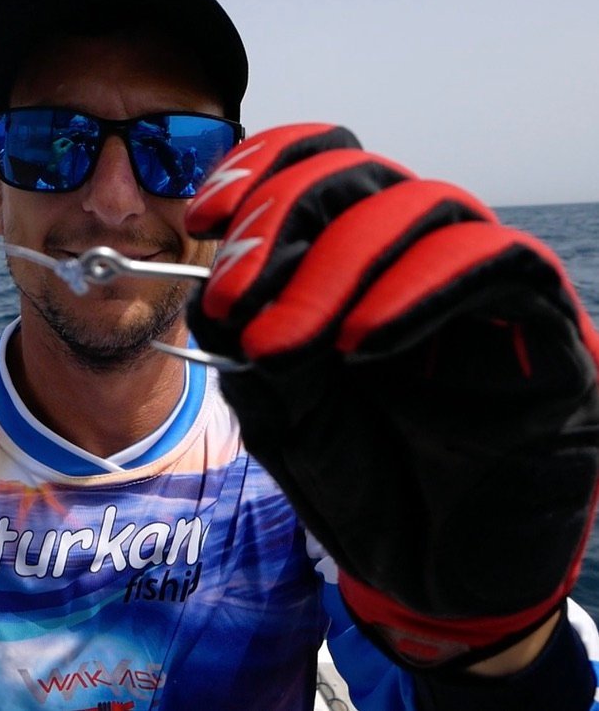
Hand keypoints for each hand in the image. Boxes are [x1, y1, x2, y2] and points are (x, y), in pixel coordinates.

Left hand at [186, 123, 598, 668]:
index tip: (203, 216)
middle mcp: (413, 261)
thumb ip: (249, 346)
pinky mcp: (541, 324)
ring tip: (283, 342)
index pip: (315, 168)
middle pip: (358, 173)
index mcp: (348, 269)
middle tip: (232, 294)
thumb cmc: (361, 486)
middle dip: (281, 216)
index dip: (259, 169)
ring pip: (423, 204)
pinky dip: (417, 287)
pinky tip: (360, 343)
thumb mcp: (280, 417)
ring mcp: (477, 287)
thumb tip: (213, 285)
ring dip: (338, 261)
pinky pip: (493, 262)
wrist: (439, 576)